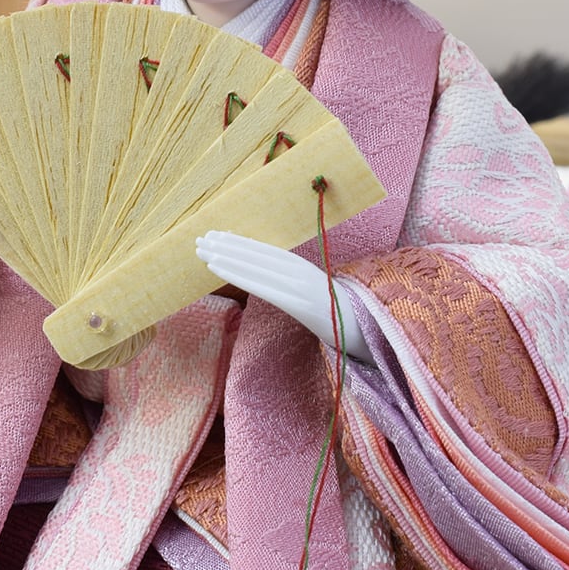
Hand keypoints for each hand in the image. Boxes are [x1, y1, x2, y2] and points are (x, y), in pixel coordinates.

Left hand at [195, 230, 369, 360]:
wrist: (369, 334)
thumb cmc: (338, 318)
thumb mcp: (313, 296)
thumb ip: (293, 286)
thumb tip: (269, 281)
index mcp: (304, 269)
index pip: (266, 252)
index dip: (241, 243)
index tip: (218, 235)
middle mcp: (301, 272)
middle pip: (257, 256)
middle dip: (227, 246)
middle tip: (199, 238)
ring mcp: (301, 287)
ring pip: (255, 267)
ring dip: (226, 256)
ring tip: (202, 250)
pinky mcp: (300, 304)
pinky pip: (262, 287)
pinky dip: (237, 274)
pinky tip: (217, 268)